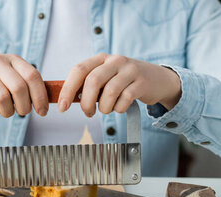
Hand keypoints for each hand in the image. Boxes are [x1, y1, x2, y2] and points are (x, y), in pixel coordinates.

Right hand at [0, 52, 48, 117]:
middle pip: (19, 89)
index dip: (40, 96)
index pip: (33, 76)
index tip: (43, 111)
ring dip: (7, 112)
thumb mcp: (6, 69)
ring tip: (5, 111)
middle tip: (22, 112)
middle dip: (24, 107)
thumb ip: (23, 81)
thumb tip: (42, 102)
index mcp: (12, 59)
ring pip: (3, 98)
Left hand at [58, 53, 181, 115]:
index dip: (68, 89)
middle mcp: (115, 61)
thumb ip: (89, 85)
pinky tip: (120, 107)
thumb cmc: (125, 82)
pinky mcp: (142, 83)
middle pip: (93, 81)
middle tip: (88, 113)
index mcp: (102, 59)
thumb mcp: (106, 78)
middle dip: (86, 103)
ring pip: (109, 92)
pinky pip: (124, 100)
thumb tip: (68, 99)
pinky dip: (118, 109)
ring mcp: (130, 71)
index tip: (62, 107)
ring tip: (106, 110)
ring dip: (104, 108)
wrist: (157, 79)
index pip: (79, 70)